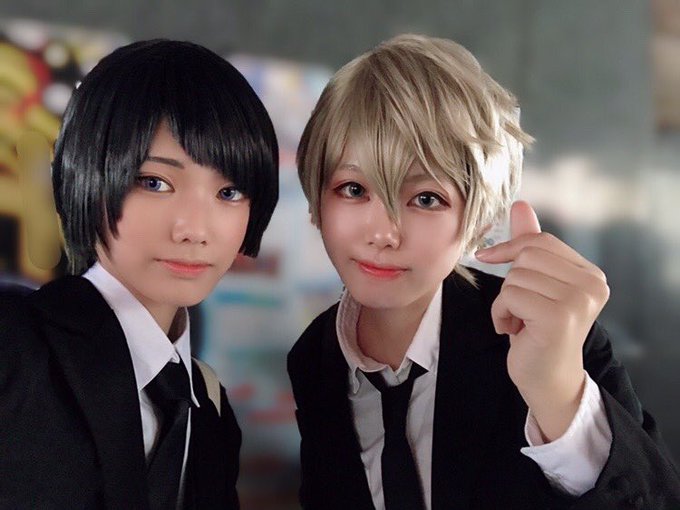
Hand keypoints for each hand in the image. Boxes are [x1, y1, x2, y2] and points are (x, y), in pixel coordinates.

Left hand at [475, 201, 609, 440]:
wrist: (546, 379)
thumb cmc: (538, 330)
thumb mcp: (536, 284)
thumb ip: (530, 244)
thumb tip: (519, 204)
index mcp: (591, 274)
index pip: (541, 241)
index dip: (510, 248)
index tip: (488, 257)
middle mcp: (592, 285)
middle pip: (527, 256)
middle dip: (511, 281)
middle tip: (519, 308)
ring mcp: (577, 301)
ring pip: (515, 277)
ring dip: (505, 301)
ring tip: (520, 321)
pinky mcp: (557, 317)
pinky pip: (509, 296)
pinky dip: (500, 314)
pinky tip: (514, 332)